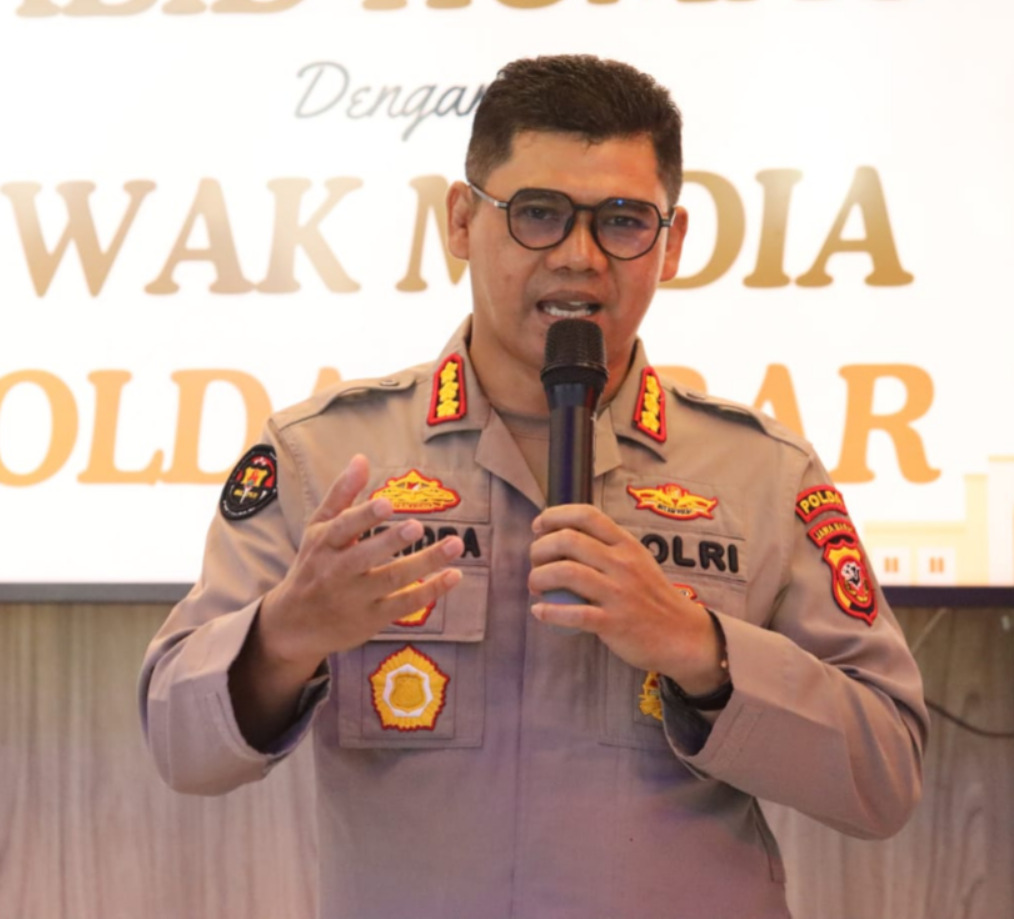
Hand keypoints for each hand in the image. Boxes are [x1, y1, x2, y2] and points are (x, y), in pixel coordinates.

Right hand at [259, 454, 463, 670]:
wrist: (293, 625)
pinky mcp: (372, 618)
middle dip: (391, 541)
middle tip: (418, 525)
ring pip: (392, 580)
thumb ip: (342, 495)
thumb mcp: (318, 529)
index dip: (364, 516)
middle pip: (366, 556)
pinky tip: (454, 575)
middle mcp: (337, 571)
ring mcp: (355, 597)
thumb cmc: (312, 566)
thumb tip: (361, 458)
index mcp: (323, 544)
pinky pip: (404, 604)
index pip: (343, 528)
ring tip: (454, 544)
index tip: (387, 503)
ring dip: (425, 563)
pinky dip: (431, 591)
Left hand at [528, 504, 724, 693]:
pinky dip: (549, 612)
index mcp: (626, 544)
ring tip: (535, 586)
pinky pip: (574, 613)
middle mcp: (622, 564)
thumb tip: (561, 537)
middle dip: (539, 549)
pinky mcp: (614, 623)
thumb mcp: (636, 561)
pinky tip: (540, 611)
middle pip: (568, 540)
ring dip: (539, 577)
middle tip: (535, 563)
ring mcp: (618, 593)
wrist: (682, 634)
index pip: (586, 515)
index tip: (538, 528)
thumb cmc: (650, 596)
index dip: (555, 516)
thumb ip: (605, 548)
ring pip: (566, 573)